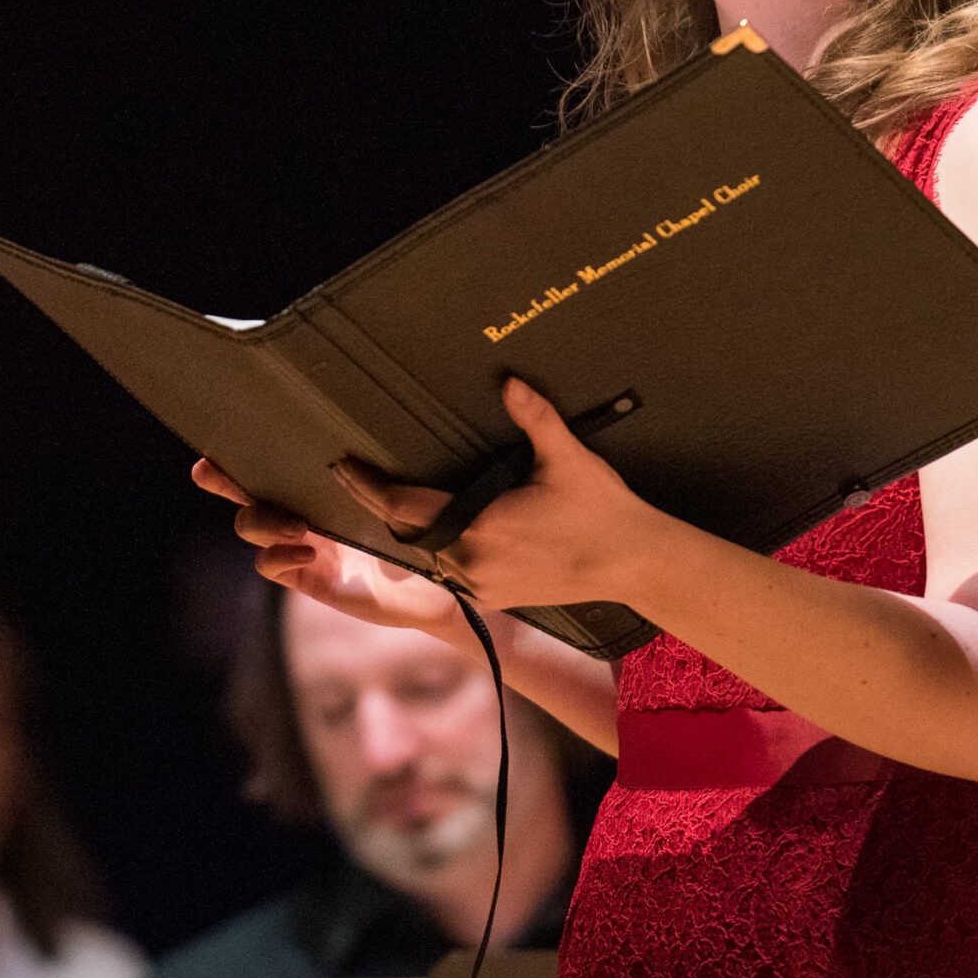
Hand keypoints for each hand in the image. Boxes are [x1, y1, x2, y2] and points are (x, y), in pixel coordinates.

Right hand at [191, 458, 463, 641]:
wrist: (442, 588)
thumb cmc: (423, 533)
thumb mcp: (399, 500)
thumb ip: (374, 480)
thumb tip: (347, 456)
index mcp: (321, 490)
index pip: (276, 466)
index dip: (242, 454)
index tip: (216, 441)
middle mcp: (303, 515)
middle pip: (248, 494)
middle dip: (225, 482)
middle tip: (212, 471)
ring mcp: (301, 547)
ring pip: (252, 528)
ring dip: (262, 521)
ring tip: (299, 526)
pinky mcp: (308, 579)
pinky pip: (271, 566)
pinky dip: (278, 556)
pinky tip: (307, 552)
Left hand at [330, 377, 667, 610]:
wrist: (634, 563)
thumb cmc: (602, 510)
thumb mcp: (568, 458)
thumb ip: (535, 417)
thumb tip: (509, 382)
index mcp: (481, 528)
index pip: (404, 508)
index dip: (368, 487)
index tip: (344, 466)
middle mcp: (473, 563)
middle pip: (409, 531)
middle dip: (381, 504)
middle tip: (354, 475)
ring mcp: (483, 585)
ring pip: (428, 553)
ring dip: (411, 526)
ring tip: (386, 497)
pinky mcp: (496, 596)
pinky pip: (451, 569)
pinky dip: (438, 545)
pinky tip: (434, 527)